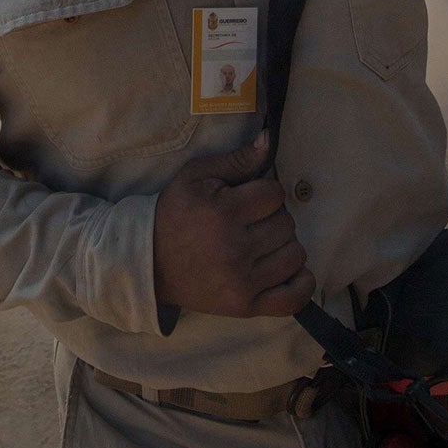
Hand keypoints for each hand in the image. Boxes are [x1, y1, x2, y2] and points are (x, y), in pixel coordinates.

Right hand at [153, 131, 315, 317]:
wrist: (147, 263)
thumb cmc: (173, 214)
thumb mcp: (195, 177)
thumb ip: (236, 160)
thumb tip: (270, 140)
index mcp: (224, 212)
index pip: (276, 195)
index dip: (265, 193)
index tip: (249, 199)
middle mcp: (236, 248)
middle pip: (287, 224)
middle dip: (273, 218)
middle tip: (252, 223)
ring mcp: (242, 281)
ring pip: (295, 255)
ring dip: (285, 246)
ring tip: (263, 244)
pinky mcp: (245, 306)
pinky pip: (293, 299)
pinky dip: (300, 284)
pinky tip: (287, 270)